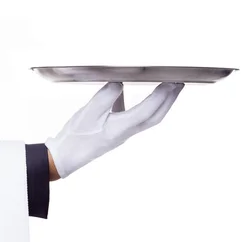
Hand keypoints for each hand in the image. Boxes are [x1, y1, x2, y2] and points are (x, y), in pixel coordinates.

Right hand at [46, 82, 183, 178]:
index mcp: (121, 128)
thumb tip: (120, 83)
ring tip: (163, 88)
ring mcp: (119, 133)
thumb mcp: (88, 112)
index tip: (172, 82)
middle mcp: (125, 132)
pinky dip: (132, 103)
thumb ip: (106, 96)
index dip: (162, 96)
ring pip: (145, 118)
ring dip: (157, 103)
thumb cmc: (74, 138)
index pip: (148, 111)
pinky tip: (122, 91)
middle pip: (154, 117)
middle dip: (169, 101)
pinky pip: (128, 115)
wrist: (63, 158)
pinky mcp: (111, 131)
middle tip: (178, 85)